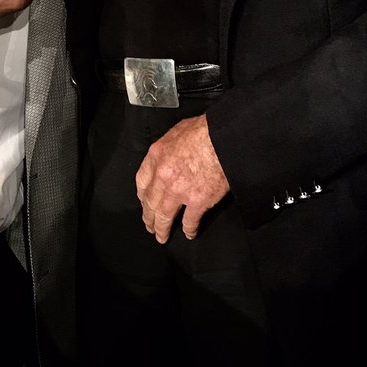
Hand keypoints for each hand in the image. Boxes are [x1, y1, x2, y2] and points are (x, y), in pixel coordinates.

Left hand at [135, 114, 229, 243]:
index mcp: (157, 157)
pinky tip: (189, 233)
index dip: (142, 195)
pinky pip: (190, 221)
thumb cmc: (205, 130)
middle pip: (150, 203)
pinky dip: (189, 229)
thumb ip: (168, 147)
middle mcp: (163, 176)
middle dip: (149, 217)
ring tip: (162, 236)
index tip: (144, 202)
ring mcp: (179, 190)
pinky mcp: (198, 201)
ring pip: (165, 216)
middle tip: (150, 226)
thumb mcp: (177, 132)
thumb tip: (171, 155)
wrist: (224, 138)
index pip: (141, 182)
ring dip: (162, 228)